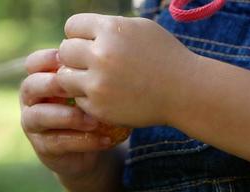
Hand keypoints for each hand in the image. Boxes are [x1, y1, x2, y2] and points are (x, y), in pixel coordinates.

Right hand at [20, 49, 114, 180]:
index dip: (47, 59)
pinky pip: (58, 142)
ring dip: (68, 117)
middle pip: (30, 86)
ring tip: (95, 121)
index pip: (33, 63)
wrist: (89, 146)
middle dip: (52, 84)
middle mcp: (31, 101)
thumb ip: (87, 74)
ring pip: (39, 116)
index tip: (71, 59)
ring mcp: (33, 125)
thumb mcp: (88, 89)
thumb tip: (106, 55)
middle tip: (78, 87)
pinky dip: (83, 141)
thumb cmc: (89, 108)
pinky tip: (105, 140)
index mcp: (40, 81)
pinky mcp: (43, 148)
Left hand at [56, 13, 197, 126]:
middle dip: (75, 55)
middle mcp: (101, 55)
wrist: (184, 91)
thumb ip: (109, 26)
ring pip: (64, 76)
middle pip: (65, 50)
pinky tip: (106, 95)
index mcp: (111, 30)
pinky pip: (77, 98)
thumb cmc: (164, 56)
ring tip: (94, 78)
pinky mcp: (99, 107)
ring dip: (75, 77)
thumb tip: (81, 31)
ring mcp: (98, 84)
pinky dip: (87, 97)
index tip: (88, 42)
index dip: (78, 34)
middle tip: (89, 63)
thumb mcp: (140, 28)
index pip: (71, 26)